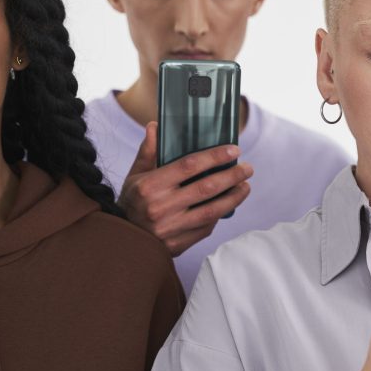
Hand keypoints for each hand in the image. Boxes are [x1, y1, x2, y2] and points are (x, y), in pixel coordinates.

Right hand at [119, 122, 253, 254]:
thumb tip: (155, 126)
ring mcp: (171, 228)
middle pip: (206, 188)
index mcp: (150, 185)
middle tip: (247, 168)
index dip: (214, 157)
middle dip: (232, 176)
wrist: (123, 240)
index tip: (234, 151)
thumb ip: (148, 152)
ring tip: (245, 186)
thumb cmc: (131, 202)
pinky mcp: (178, 244)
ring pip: (212, 211)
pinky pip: (206, 227)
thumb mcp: (134, 176)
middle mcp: (161, 207)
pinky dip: (219, 214)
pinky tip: (228, 204)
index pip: (189, 166)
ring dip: (234, 197)